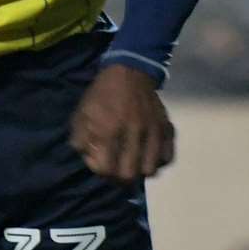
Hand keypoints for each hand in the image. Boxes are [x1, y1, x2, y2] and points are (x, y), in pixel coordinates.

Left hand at [69, 63, 174, 181]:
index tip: (99, 162)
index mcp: (108, 129)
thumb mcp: (81, 113)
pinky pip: (168, 157)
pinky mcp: (167, 128)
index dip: (100, 171)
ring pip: (151, 169)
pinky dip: (158, 161)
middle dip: (120, 178)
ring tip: (134, 164)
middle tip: (117, 169)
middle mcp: (132, 132)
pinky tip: (149, 155)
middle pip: (129, 175)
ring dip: (140, 171)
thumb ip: (80, 140)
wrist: (129, 72)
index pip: (106, 169)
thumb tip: (90, 160)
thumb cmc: (101, 95)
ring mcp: (152, 131)